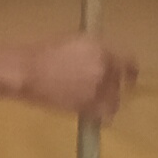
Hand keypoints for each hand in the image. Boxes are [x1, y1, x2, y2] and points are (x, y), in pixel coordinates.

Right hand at [12, 31, 136, 119]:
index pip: (128, 61)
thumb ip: (94, 51)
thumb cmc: (44, 52)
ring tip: (96, 102)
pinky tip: (94, 114)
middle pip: (120, 82)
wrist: (27, 71)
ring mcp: (97, 89)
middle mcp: (104, 69)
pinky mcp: (87, 106)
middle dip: (113, 86)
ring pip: (114, 100)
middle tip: (103, 89)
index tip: (130, 76)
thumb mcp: (75, 41)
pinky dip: (101, 116)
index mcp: (102, 50)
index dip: (130, 71)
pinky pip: (104, 115)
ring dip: (108, 101)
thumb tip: (104, 58)